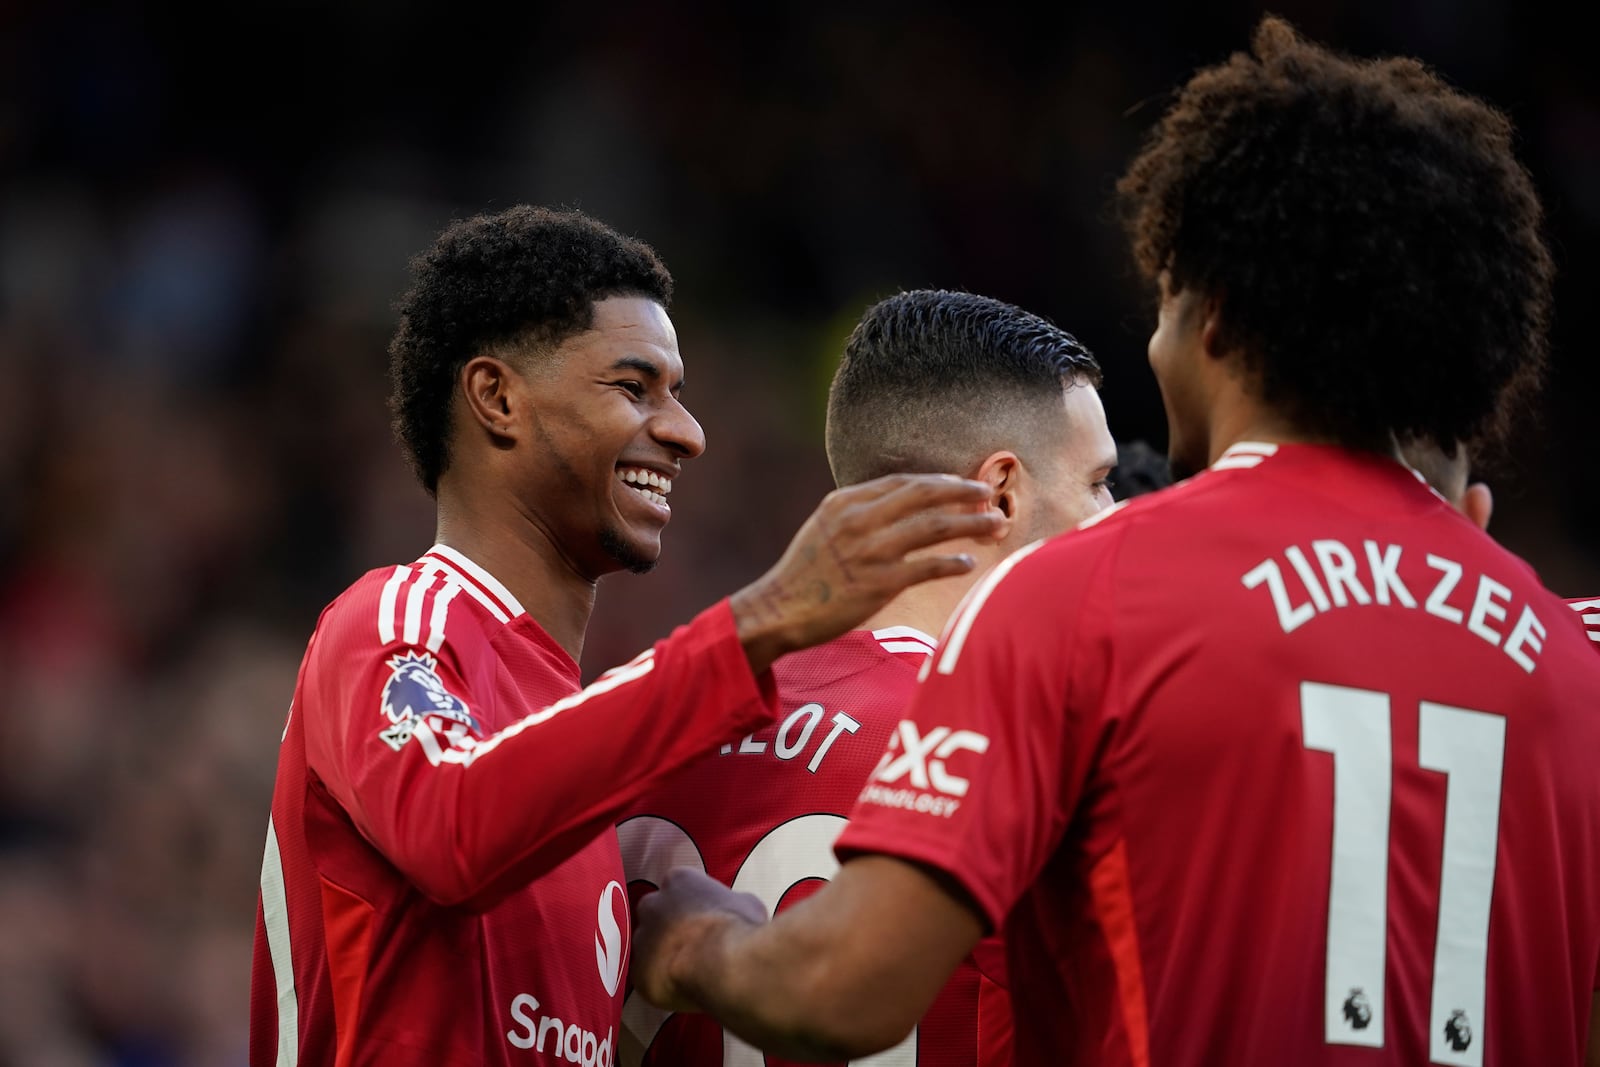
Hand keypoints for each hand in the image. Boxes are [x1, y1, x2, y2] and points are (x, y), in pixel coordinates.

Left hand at [633, 868, 767, 1012]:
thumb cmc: (737, 927)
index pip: (679, 887)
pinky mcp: (637, 970)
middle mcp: (653, 904)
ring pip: (648, 945)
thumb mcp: (747, 903)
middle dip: (669, 926)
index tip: (705, 920)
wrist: (721, 964)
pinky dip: (661, 981)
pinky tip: (680, 987)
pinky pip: (647, 975)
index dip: (692, 905)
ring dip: (663, 954)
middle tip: (692, 944)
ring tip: (687, 969)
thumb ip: (730, 902)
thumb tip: (734, 911)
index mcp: (679, 880)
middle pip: (655, 912)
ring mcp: (642, 937)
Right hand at [730, 473, 999, 672]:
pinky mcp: (878, 584)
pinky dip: (951, 563)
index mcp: (845, 502)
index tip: (961, 484)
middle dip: (962, 491)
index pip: (902, 482)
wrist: (779, 609)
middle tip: (988, 493)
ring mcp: (870, 551)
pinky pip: (926, 567)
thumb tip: (898, 505)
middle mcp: (859, 520)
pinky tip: (968, 563)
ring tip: (995, 524)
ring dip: (970, 523)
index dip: (937, 481)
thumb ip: (858, 512)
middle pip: (924, 495)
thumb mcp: (824, 527)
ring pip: (933, 527)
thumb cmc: (805, 573)